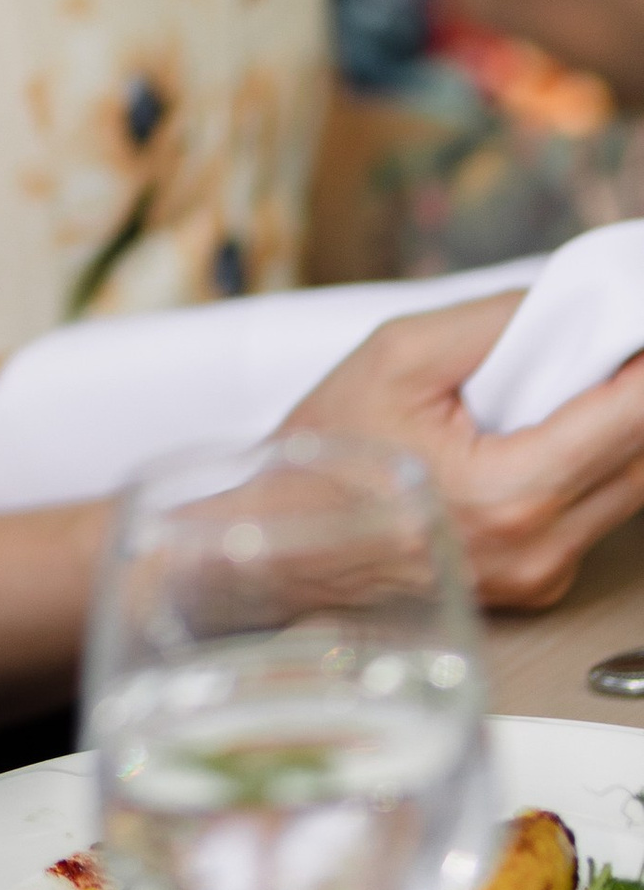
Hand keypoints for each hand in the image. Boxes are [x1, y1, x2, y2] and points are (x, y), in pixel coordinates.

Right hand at [288, 292, 643, 608]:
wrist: (282, 537)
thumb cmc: (330, 452)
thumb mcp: (401, 354)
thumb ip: (500, 322)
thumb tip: (576, 305)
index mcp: (509, 494)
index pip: (631, 420)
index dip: (641, 366)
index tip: (634, 327)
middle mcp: (538, 551)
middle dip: (631, 393)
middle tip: (605, 344)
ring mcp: (541, 577)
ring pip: (630, 489)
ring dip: (615, 430)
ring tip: (559, 386)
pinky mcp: (538, 584)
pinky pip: (595, 515)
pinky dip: (589, 466)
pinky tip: (539, 435)